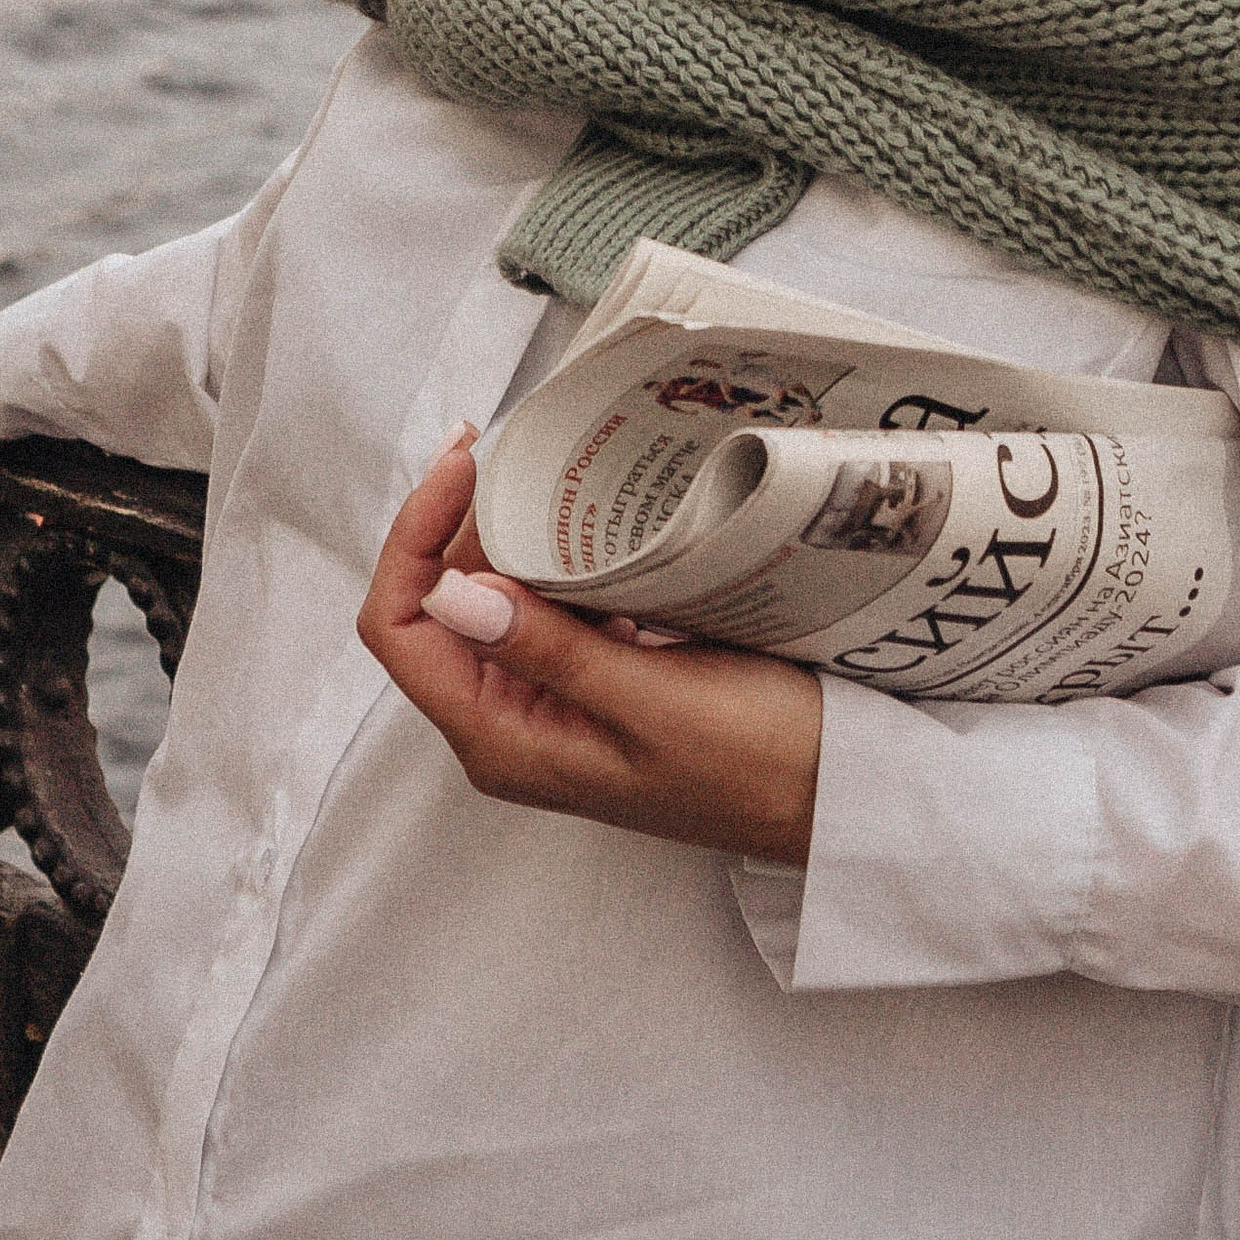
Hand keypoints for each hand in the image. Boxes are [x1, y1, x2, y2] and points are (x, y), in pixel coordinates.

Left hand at [358, 434, 822, 868]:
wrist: (837, 796)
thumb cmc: (756, 764)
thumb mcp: (653, 702)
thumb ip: (551, 651)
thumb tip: (450, 592)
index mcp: (503, 740)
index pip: (401, 629)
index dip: (412, 538)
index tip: (466, 463)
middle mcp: (510, 723)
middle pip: (434, 605)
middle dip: (453, 521)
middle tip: (506, 444)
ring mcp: (551, 702)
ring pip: (488, 598)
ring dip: (502, 531)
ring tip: (540, 465)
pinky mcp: (593, 679)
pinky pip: (545, 604)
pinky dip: (551, 552)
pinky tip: (588, 515)